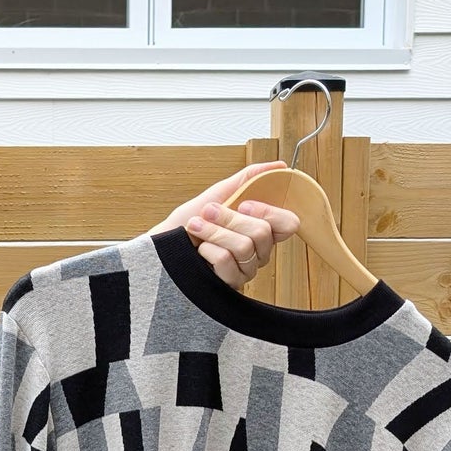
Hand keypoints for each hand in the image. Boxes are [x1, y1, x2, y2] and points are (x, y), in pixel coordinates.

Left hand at [148, 162, 300, 290]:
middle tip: (209, 212)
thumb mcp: (217, 195)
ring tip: (197, 227)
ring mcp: (245, 271)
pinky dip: (208, 250)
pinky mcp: (230, 285)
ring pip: (244, 247)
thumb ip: (248, 179)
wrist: (161, 245)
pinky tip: (199, 251)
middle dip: (229, 218)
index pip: (289, 224)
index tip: (244, 204)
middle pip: (262, 233)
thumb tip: (278, 166)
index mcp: (260, 230)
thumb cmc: (188, 222)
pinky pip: (227, 262)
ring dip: (215, 232)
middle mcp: (257, 253)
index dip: (269, 211)